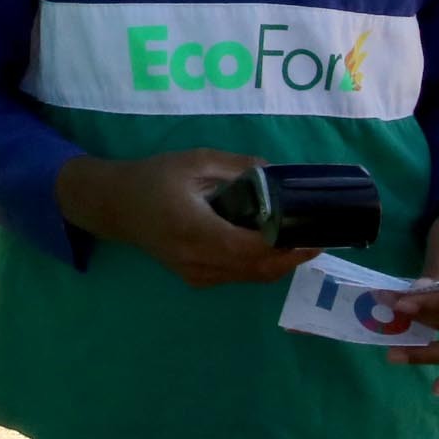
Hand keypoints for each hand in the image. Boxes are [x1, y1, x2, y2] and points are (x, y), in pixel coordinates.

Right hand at [54, 150, 306, 288]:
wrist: (117, 206)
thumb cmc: (155, 178)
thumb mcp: (196, 160)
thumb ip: (240, 167)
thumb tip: (279, 173)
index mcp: (195, 229)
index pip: (250, 248)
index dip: (286, 245)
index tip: (315, 232)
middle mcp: (197, 260)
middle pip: (257, 269)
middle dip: (293, 257)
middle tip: (320, 236)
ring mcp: (196, 274)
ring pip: (250, 277)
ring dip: (280, 263)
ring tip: (304, 239)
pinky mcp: (196, 278)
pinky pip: (238, 276)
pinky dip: (261, 264)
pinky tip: (275, 245)